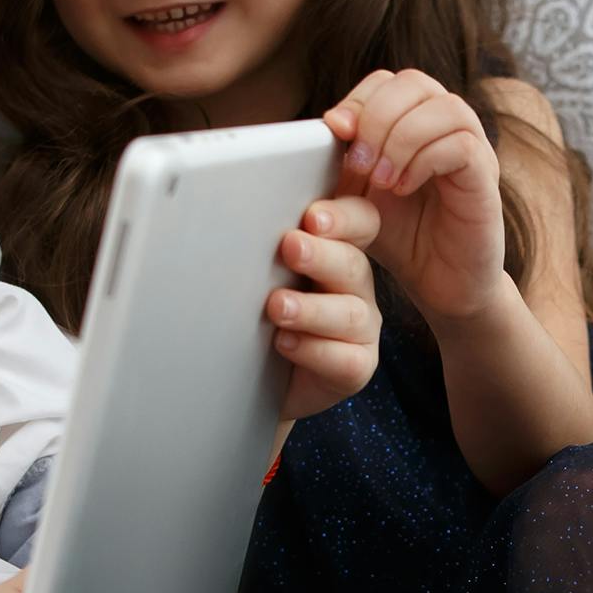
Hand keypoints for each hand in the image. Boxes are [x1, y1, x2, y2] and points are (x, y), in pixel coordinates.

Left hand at [270, 194, 382, 418]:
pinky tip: (285, 343)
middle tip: (290, 247)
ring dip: (311, 308)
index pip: (360, 222)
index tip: (312, 217)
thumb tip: (232, 213)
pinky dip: (314, 350)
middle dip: (321, 255)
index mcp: (337, 251)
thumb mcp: (260, 275)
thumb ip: (263, 247)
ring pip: (349, 313)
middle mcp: (354, 286)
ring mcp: (361, 327)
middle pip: (353, 264)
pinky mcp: (357, 366)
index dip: (344, 217)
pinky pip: (347, 359)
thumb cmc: (258, 317)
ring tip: (277, 306)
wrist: (253, 379)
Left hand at [325, 69, 511, 322]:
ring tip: (380, 180)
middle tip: (357, 164)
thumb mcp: (357, 196)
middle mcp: (447, 126)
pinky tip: (402, 189)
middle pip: (414, 83)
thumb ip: (342, 163)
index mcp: (415, 121)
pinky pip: (461, 145)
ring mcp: (472, 148)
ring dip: (401, 139)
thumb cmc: (401, 237)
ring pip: (444, 108)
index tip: (336, 132)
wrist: (440, 285)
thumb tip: (320, 131)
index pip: (388, 81)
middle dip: (377, 117)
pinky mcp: (486, 177)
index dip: (359, 99)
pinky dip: (424, 161)